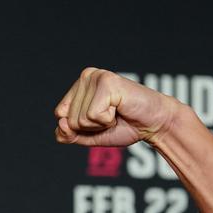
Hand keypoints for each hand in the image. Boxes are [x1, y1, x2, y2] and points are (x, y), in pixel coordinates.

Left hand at [54, 68, 180, 146]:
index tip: (100, 119)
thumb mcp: (89, 136)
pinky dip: (107, 120)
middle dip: (92, 127)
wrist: (153, 124)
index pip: (59, 115)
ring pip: (80, 118)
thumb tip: (61, 123)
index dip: (79, 127)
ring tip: (116, 112)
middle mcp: (86, 76)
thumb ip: (68, 135)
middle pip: (70, 119)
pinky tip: (120, 109)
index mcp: (79, 86)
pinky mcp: (107, 82)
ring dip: (101, 124)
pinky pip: (93, 115)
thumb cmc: (124, 126)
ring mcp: (96, 77)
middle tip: (112, 117)